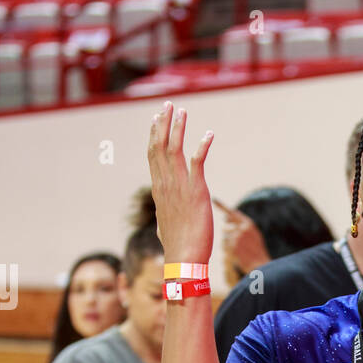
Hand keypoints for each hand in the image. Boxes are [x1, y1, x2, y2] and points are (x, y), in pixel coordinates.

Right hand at [147, 102, 213, 262]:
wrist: (184, 257)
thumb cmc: (178, 245)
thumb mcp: (166, 224)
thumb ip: (165, 214)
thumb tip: (162, 219)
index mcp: (159, 189)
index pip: (153, 156)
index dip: (154, 135)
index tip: (156, 119)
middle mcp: (166, 184)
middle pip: (159, 146)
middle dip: (163, 124)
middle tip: (167, 105)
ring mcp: (180, 186)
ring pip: (174, 149)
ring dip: (178, 128)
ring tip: (182, 111)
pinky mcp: (196, 190)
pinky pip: (197, 162)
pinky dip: (202, 146)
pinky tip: (209, 134)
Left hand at [213, 197, 269, 275]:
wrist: (261, 265)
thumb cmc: (257, 252)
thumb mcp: (254, 236)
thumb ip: (242, 226)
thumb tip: (225, 221)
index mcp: (249, 224)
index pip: (233, 213)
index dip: (222, 206)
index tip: (214, 199)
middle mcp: (242, 228)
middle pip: (225, 227)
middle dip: (226, 233)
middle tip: (234, 241)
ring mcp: (237, 237)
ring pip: (225, 239)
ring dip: (229, 245)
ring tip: (241, 252)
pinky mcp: (232, 246)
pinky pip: (225, 247)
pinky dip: (229, 251)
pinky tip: (238, 255)